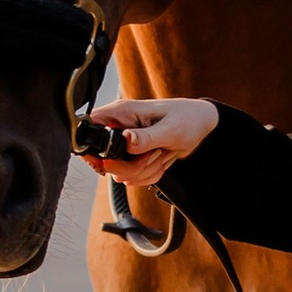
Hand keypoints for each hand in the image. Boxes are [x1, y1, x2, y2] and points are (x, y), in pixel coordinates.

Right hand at [83, 95, 218, 180]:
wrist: (201, 125)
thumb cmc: (188, 118)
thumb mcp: (170, 129)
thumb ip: (146, 137)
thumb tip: (125, 140)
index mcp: (122, 113)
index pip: (90, 130)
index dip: (95, 150)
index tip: (114, 160)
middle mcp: (120, 128)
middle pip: (105, 161)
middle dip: (132, 167)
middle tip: (154, 154)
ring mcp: (126, 145)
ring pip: (121, 173)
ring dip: (145, 171)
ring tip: (161, 153)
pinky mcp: (134, 157)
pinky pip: (134, 177)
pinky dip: (150, 174)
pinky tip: (161, 159)